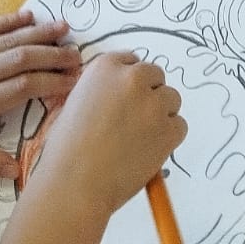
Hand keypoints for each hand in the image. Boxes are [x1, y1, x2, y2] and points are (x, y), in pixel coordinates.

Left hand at [0, 12, 81, 177]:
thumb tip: (15, 169)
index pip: (24, 88)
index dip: (52, 82)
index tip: (74, 81)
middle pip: (23, 59)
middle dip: (54, 56)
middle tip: (78, 55)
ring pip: (9, 40)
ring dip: (38, 33)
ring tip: (63, 28)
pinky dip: (9, 20)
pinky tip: (27, 16)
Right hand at [22, 52, 185, 219]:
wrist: (75, 182)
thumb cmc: (65, 149)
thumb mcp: (74, 103)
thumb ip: (100, 92)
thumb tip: (119, 100)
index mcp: (105, 67)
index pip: (131, 61)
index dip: (129, 83)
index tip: (126, 99)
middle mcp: (132, 78)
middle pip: (155, 75)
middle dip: (149, 94)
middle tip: (136, 120)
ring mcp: (153, 103)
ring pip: (171, 99)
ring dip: (161, 114)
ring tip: (142, 138)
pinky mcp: (168, 130)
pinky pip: (180, 126)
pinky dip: (170, 138)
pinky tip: (151, 151)